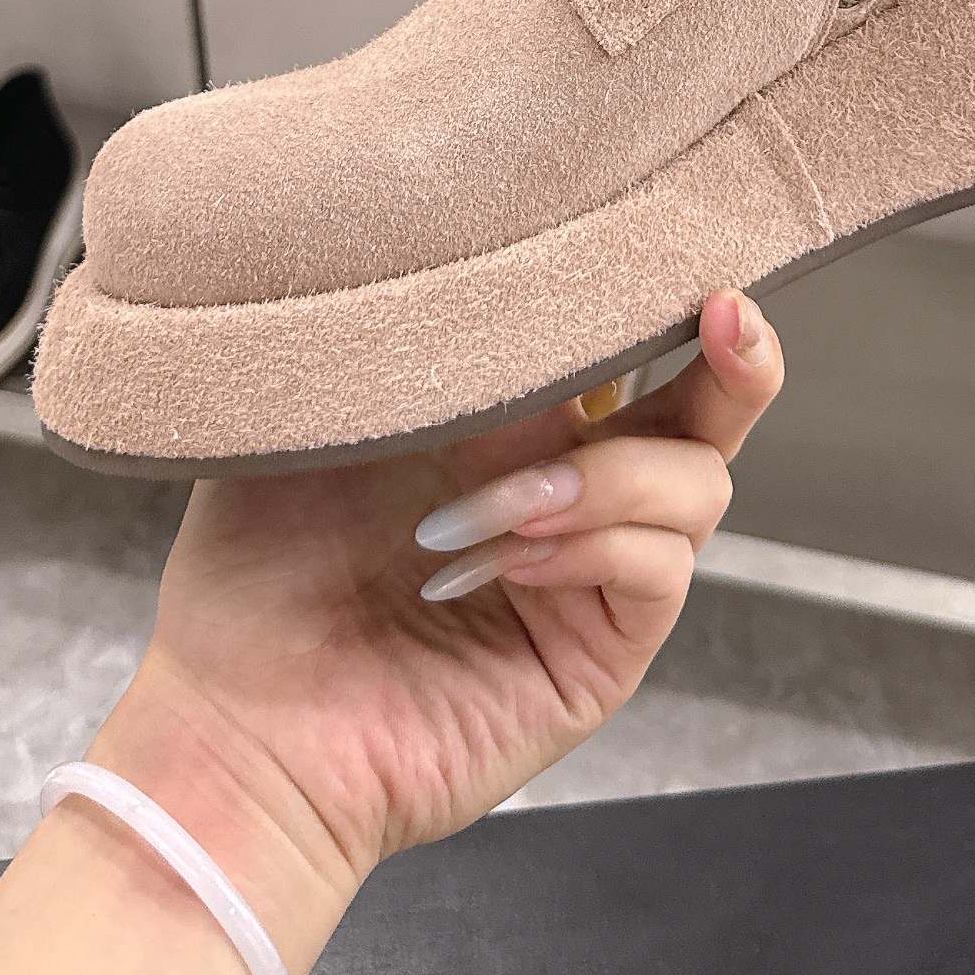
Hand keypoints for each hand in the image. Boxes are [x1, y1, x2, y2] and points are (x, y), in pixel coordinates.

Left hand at [89, 291, 783, 964]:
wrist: (236, 727)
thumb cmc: (253, 568)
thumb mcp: (323, 414)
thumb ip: (407, 340)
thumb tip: (473, 249)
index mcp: (508, 419)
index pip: (624, 345)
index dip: (664, 296)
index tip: (670, 247)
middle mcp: (567, 485)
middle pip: (708, 411)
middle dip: (738, 360)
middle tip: (725, 318)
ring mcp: (589, 573)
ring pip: (697, 487)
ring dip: (609, 475)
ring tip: (506, 506)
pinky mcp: (598, 654)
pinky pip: (657, 571)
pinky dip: (599, 544)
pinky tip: (515, 556)